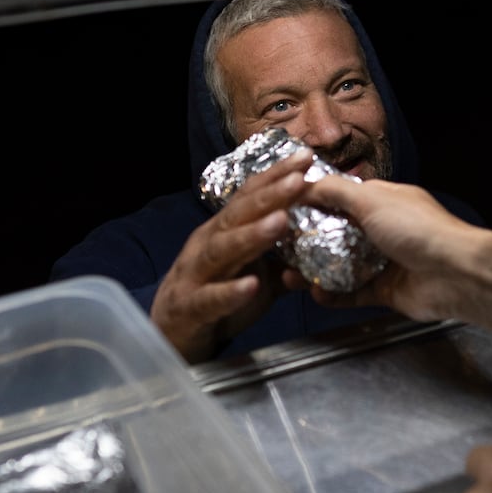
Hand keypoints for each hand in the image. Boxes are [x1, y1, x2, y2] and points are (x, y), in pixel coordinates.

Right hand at [151, 151, 313, 361]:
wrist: (168, 334)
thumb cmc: (213, 297)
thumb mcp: (255, 275)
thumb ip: (285, 262)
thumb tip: (324, 248)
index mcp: (223, 231)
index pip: (250, 197)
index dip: (276, 177)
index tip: (305, 158)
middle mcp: (208, 244)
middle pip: (239, 215)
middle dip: (271, 195)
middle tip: (300, 179)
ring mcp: (196, 275)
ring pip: (223, 250)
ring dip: (252, 235)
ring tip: (281, 221)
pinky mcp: (190, 307)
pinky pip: (211, 299)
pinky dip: (231, 292)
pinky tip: (252, 285)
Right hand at [291, 176, 485, 323]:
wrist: (454, 274)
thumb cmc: (417, 229)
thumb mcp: (372, 198)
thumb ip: (335, 191)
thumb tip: (305, 182)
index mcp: (381, 201)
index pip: (339, 198)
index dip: (312, 203)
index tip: (282, 210)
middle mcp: (381, 229)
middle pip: (336, 235)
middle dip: (307, 242)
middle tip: (280, 248)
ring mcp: (382, 261)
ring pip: (340, 266)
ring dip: (314, 271)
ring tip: (290, 275)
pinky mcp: (384, 291)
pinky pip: (351, 293)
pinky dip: (332, 295)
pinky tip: (315, 294)